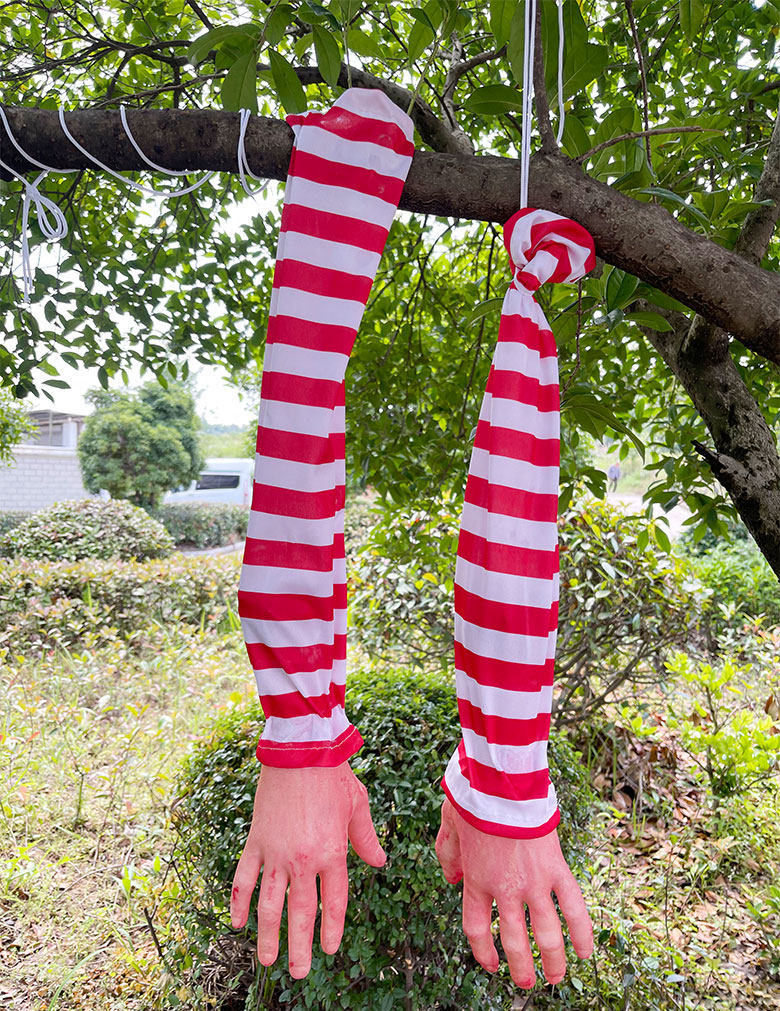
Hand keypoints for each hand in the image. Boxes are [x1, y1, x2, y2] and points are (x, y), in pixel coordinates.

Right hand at [230, 762, 385, 977]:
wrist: (301, 750)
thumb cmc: (333, 775)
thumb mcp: (358, 807)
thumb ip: (366, 839)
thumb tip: (379, 862)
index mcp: (332, 853)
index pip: (333, 903)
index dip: (332, 929)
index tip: (330, 949)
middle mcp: (303, 860)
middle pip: (300, 914)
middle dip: (299, 947)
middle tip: (298, 973)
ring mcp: (275, 853)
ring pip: (269, 904)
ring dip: (268, 935)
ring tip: (267, 960)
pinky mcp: (256, 841)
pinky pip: (244, 878)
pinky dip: (238, 901)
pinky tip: (236, 922)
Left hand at [435, 798, 592, 988]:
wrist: (503, 781)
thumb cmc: (475, 797)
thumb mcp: (449, 824)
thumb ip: (447, 854)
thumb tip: (451, 878)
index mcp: (475, 879)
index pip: (476, 928)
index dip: (483, 952)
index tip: (490, 964)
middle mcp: (504, 888)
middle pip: (512, 940)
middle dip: (520, 967)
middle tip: (525, 982)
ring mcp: (533, 882)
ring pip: (545, 934)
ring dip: (552, 961)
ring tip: (555, 978)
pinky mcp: (556, 869)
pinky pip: (573, 907)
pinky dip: (581, 932)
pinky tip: (586, 952)